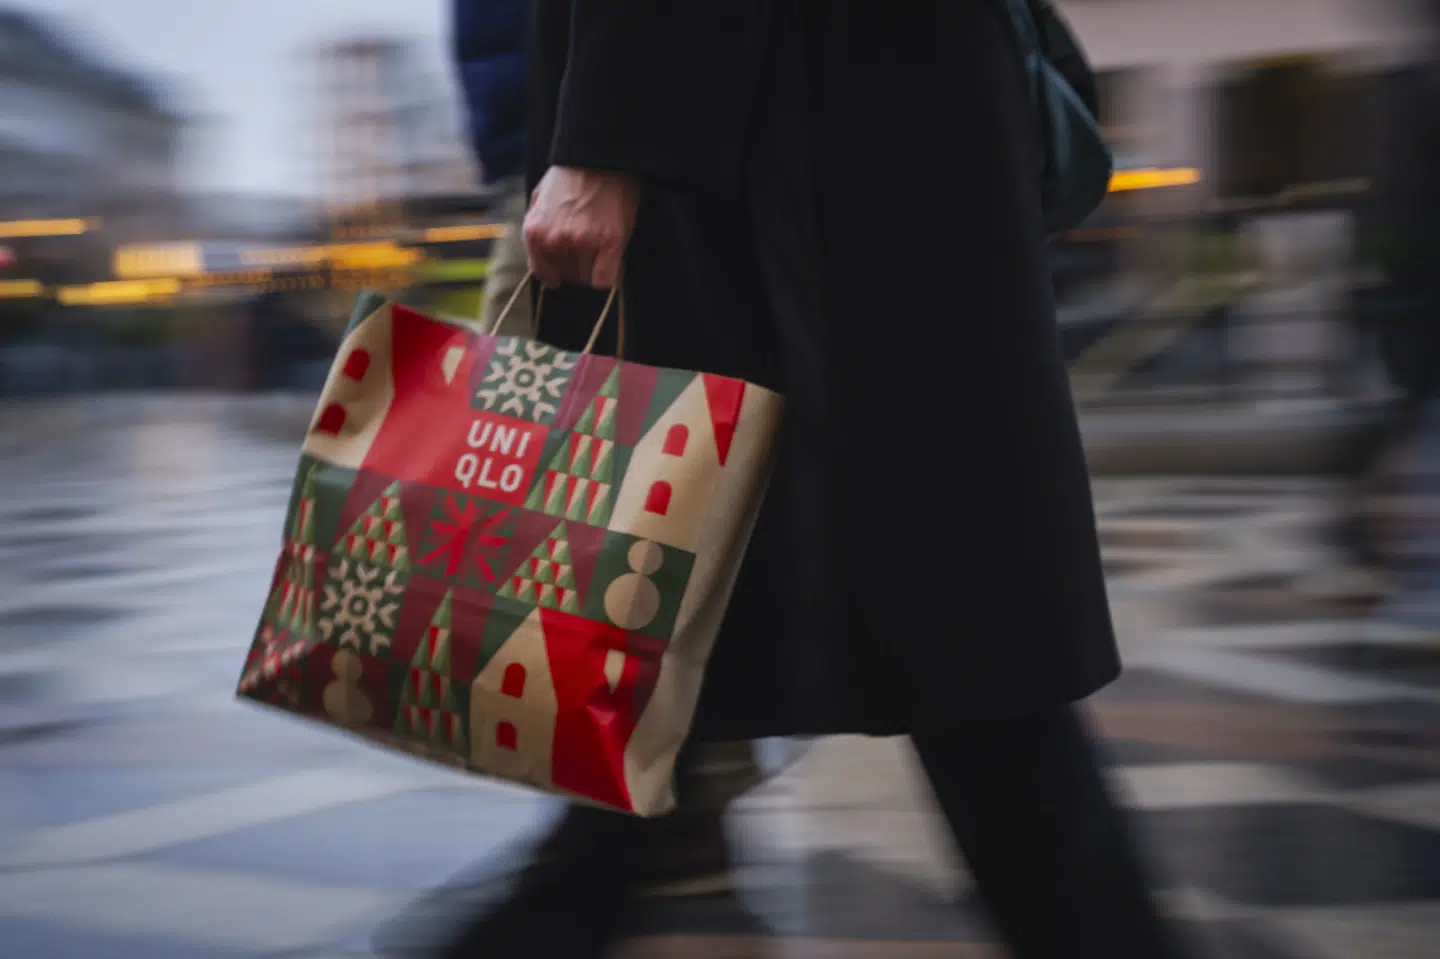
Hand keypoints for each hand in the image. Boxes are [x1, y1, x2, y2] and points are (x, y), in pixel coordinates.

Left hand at [523, 166, 640, 287]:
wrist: (600, 157)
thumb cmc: (572, 175)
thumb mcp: (539, 199)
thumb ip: (537, 229)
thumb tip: (540, 260)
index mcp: (535, 232)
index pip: (543, 273)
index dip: (556, 271)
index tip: (565, 267)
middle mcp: (555, 241)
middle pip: (567, 276)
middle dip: (576, 266)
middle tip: (587, 248)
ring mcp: (583, 243)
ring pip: (586, 278)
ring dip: (593, 266)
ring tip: (599, 244)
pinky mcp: (609, 243)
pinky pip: (605, 280)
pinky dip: (608, 275)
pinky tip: (610, 261)